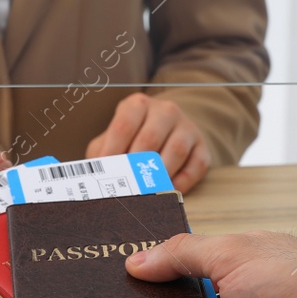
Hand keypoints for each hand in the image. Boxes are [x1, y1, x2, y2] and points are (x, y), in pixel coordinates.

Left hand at [86, 93, 209, 192]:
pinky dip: (183, 181)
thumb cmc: (134, 137)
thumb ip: (102, 153)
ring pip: (176, 150)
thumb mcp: (114, 138)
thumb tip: (93, 177)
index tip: (106, 172)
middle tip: (126, 186)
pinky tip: (169, 191)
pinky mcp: (202, 146)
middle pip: (150, 138)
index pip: (124, 125)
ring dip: (160, 174)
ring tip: (147, 192)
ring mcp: (187, 126)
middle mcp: (165, 111)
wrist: (169, 129)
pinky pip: (197, 164)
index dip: (113, 150)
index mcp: (138, 105)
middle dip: (136, 165)